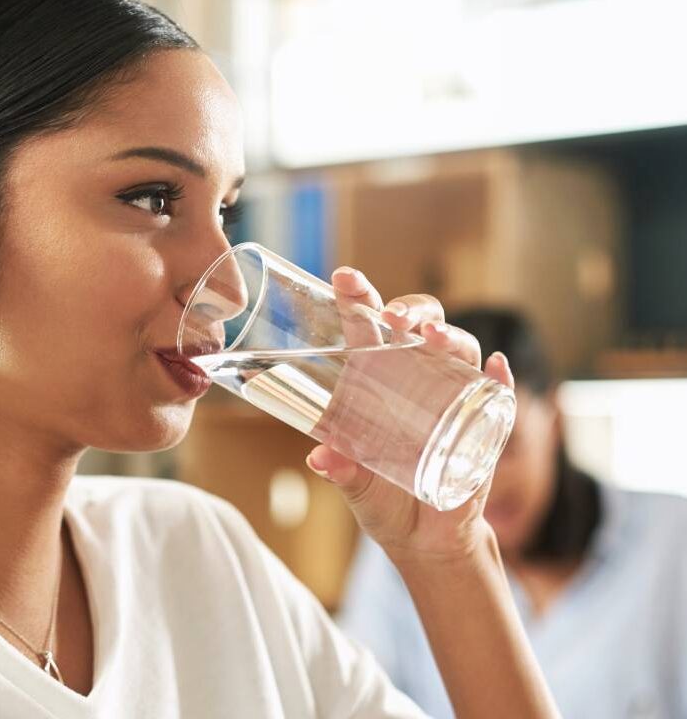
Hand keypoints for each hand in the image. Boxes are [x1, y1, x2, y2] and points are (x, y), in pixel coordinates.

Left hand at [305, 267, 514, 564]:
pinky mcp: (485, 427)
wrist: (425, 542)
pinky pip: (500, 395)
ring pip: (460, 351)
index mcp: (378, 383)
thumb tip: (320, 457)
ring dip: (452, 338)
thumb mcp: (358, 489)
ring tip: (435, 338)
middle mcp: (417, 381)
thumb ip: (342, 472)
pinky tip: (497, 368)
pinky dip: (501, 379)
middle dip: (412, 311)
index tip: (344, 278)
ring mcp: (454, 399)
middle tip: (396, 319)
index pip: (369, 329)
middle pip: (421, 326)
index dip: (360, 300)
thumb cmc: (384, 503)